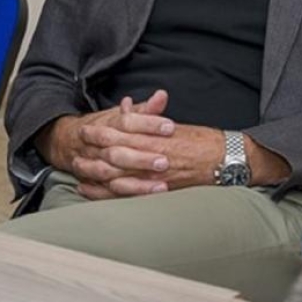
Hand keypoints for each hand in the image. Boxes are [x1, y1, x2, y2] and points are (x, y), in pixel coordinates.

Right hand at [37, 90, 176, 197]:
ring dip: (135, 182)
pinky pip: (106, 192)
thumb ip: (145, 108)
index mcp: (105, 125)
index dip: (148, 124)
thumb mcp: (122, 115)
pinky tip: (145, 197)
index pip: (127, 122)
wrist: (69, 140)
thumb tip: (162, 96)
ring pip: (110, 174)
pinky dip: (124, 195)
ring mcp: (91, 165)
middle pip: (117, 151)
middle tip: (165, 161)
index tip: (169, 127)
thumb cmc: (105, 127)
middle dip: (141, 158)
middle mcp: (96, 145)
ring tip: (160, 186)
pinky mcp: (91, 182)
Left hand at [73, 117, 225, 199]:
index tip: (85, 129)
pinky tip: (91, 192)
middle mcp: (152, 156)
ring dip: (94, 173)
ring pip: (116, 176)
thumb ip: (148, 117)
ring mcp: (154, 177)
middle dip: (92, 152)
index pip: (122, 132)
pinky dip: (105, 194)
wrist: (226, 161)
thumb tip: (128, 106)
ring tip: (77, 170)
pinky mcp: (157, 192)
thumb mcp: (173, 125)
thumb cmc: (202, 141)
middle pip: (114, 154)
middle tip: (76, 149)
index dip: (101, 131)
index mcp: (156, 137)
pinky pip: (126, 195)